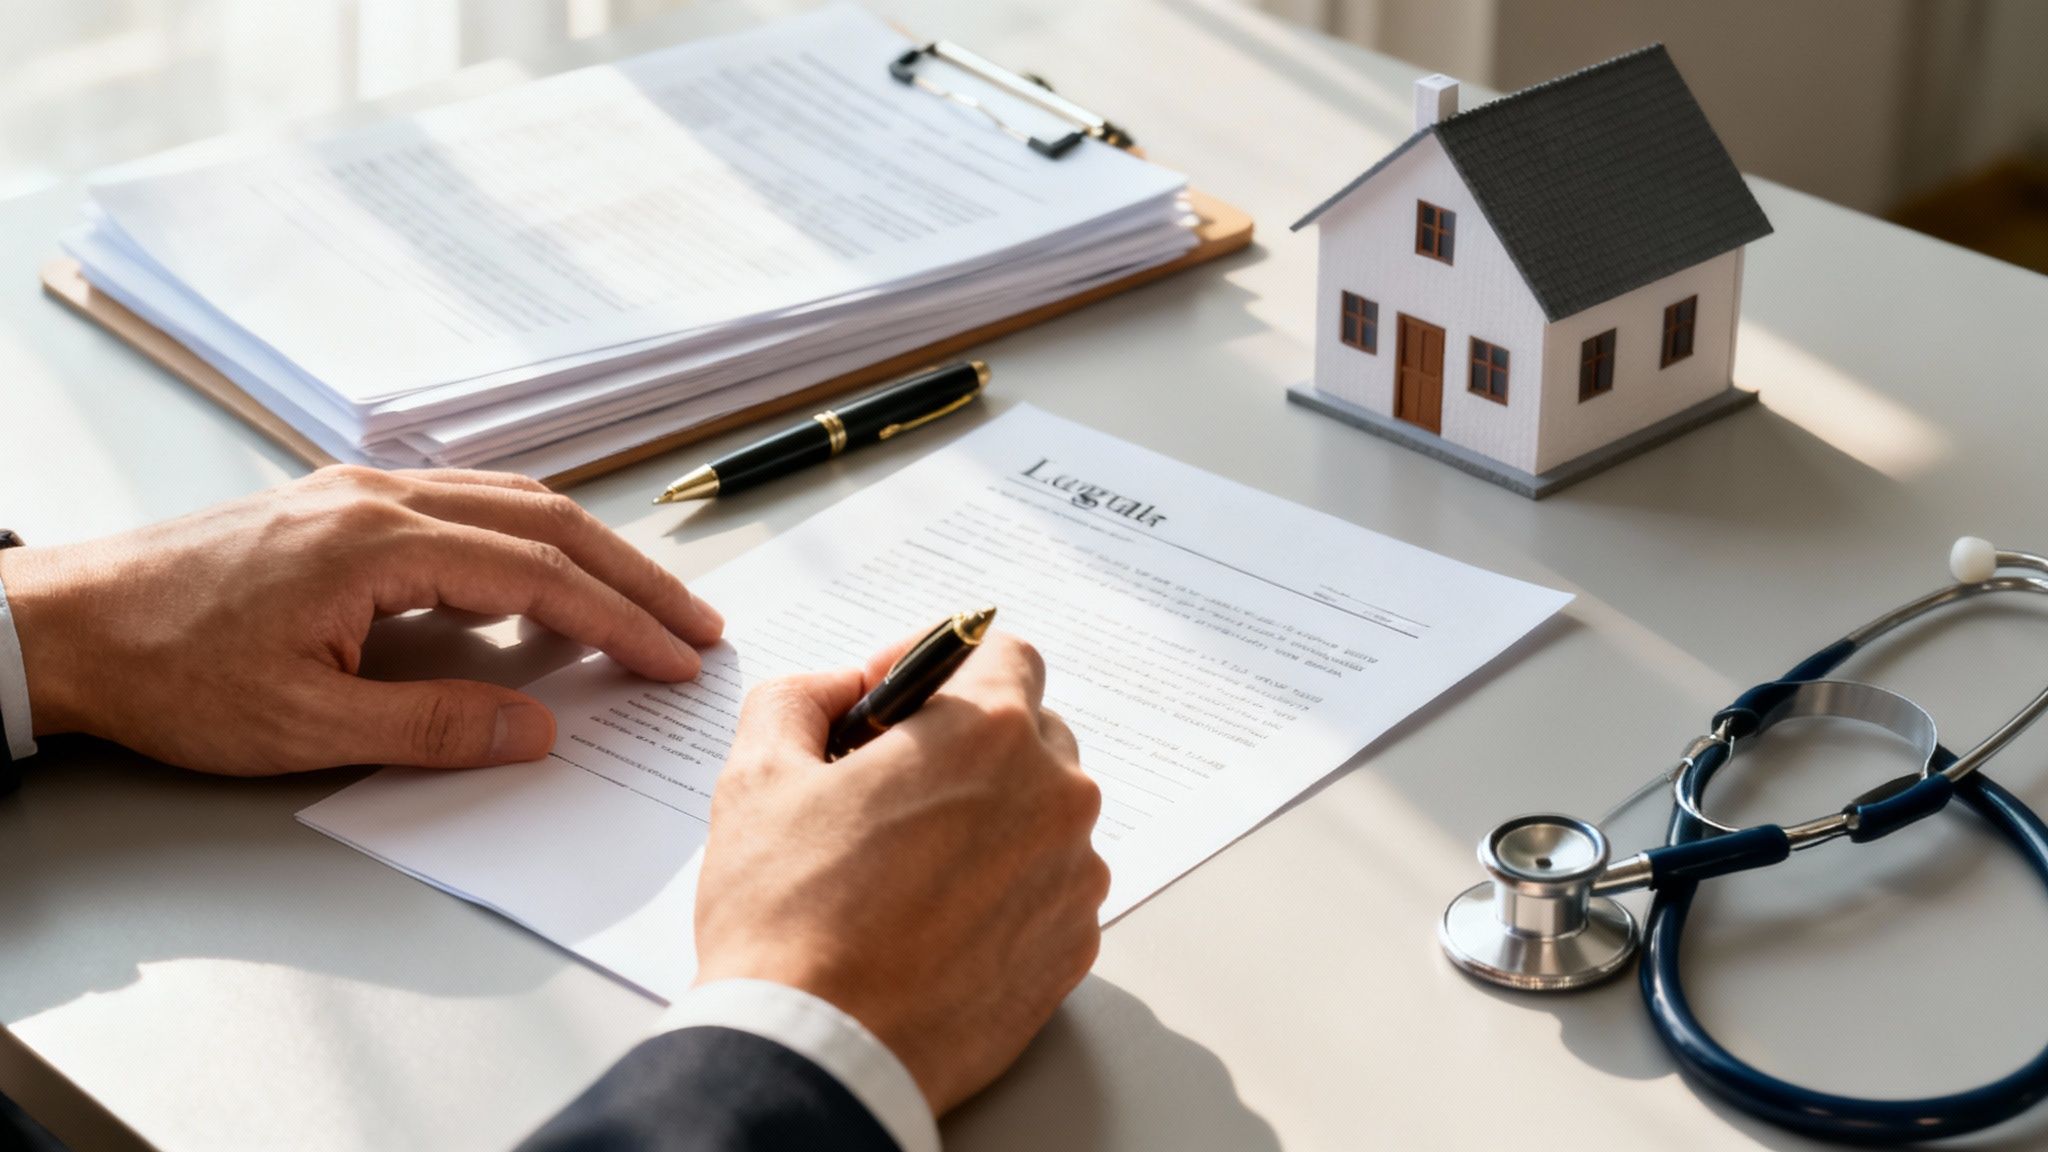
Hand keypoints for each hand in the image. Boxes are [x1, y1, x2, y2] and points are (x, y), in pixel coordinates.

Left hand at [1, 466, 721, 773]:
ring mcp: (357, 492)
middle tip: (694, 625)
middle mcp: (378, 497)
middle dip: (631, 576)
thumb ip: (435, 723)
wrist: (64, 626)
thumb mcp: (304, 723)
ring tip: (641, 600)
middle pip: (544, 521)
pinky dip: (528, 537)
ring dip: (586, 550)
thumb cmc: (167, 672)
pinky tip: (539, 574)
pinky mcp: (338, 506)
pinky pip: (464, 504)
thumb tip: (537, 727)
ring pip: (509, 502)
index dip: (620, 622)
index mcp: (378, 542)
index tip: (675, 660)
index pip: (538, 575)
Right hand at [692, 632, 1106, 1113]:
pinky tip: (936, 919)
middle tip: (891, 786)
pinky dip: (1005, 889)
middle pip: (1028, 733)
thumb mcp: (758, 774)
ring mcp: (1075, 876)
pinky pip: (1049, 888)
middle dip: (964, 745)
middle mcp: (1055, 795)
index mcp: (988, 732)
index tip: (897, 700)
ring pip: (1042, 815)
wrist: (819, 1052)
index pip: (1003, 653)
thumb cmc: (787, 917)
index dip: (942, 664)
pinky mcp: (1075, 947)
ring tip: (908, 865)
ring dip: (989, 819)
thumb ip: (799, 698)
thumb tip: (837, 688)